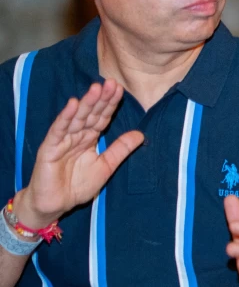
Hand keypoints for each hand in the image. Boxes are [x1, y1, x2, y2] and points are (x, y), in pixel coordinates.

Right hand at [15, 81, 142, 227]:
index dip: (110, 104)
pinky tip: (73, 105)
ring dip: (86, 103)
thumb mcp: (106, 166)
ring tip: (96, 88)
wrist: (55, 203)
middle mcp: (76, 136)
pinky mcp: (49, 148)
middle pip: (90, 114)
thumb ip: (120, 150)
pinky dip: (66, 117)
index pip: (101, 118)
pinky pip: (58, 130)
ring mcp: (62, 140)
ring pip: (76, 118)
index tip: (120, 89)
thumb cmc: (77, 185)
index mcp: (89, 139)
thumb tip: (140, 134)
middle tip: (112, 82)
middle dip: (101, 99)